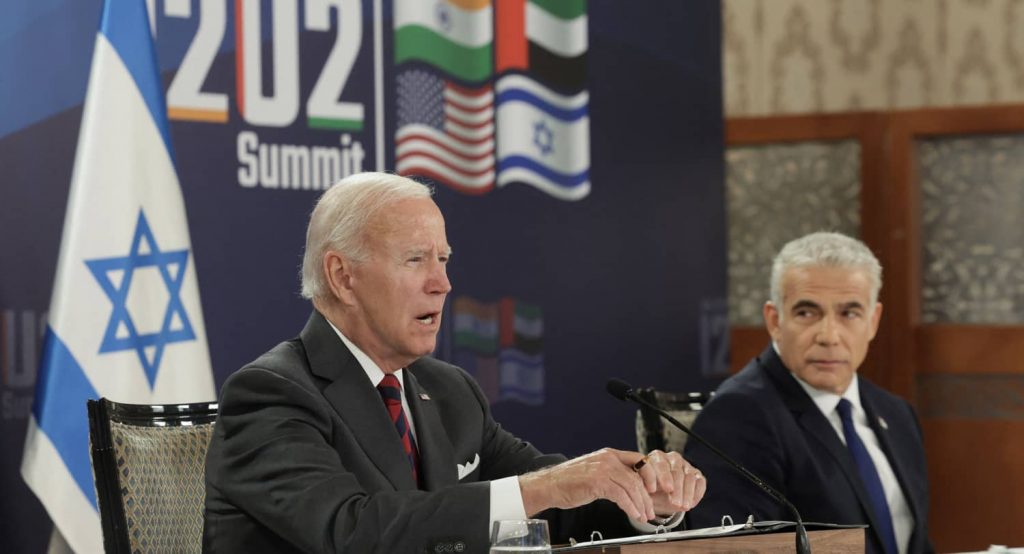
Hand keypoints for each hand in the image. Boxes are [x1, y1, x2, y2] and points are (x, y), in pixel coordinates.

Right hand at [519, 448, 656, 521]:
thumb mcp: (595, 472)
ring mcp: (603, 469)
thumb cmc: (570, 482)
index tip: (654, 490)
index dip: (650, 475)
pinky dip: (630, 506)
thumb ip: (612, 474)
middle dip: (647, 496)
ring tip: (644, 516)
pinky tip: (633, 514)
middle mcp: (608, 458)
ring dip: (640, 504)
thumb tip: (630, 486)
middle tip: (651, 510)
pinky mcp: (597, 481)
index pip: (638, 459)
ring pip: (631, 486)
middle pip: (637, 476)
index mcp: (609, 454)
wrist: (549, 485)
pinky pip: (621, 495)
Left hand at [634, 449, 705, 515]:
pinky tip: (691, 504)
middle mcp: (673, 458)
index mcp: (657, 457)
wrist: (659, 495)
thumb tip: (646, 490)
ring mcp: (686, 466)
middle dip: (677, 489)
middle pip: (677, 472)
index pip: (662, 464)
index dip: (665, 477)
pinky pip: (700, 482)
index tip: (667, 489)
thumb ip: (644, 487)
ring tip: (683, 507)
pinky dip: (696, 494)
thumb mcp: (643, 489)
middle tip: (676, 503)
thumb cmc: (650, 489)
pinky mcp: (697, 475)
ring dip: (687, 494)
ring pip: (689, 477)